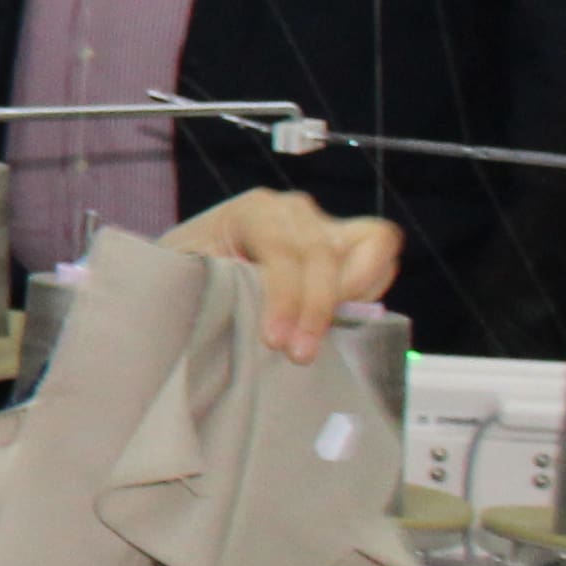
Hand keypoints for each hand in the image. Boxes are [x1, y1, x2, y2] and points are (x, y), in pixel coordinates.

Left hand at [159, 188, 400, 359]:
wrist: (191, 260)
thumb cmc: (187, 268)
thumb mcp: (188, 273)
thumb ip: (218, 283)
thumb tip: (247, 306)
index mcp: (253, 211)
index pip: (282, 252)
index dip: (284, 299)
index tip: (276, 340)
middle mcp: (294, 211)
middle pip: (324, 255)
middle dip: (316, 309)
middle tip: (300, 354)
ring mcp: (323, 222)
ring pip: (369, 243)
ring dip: (354, 291)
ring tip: (321, 331)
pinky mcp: (344, 240)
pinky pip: (378, 250)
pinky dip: (370, 283)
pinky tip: (338, 316)